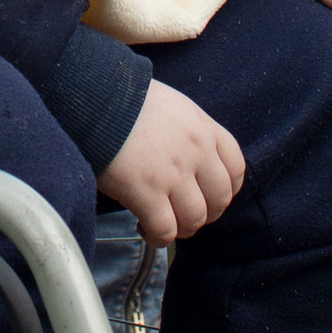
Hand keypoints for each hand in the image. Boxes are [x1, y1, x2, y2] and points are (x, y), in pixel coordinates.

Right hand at [98, 81, 244, 244]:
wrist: (95, 95)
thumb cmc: (125, 99)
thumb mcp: (172, 107)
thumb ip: (187, 132)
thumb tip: (187, 161)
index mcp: (204, 128)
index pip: (236, 168)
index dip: (226, 190)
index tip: (208, 196)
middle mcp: (196, 151)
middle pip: (219, 200)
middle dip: (204, 214)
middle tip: (181, 214)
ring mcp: (173, 173)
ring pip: (194, 220)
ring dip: (180, 228)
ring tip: (159, 221)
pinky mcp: (146, 191)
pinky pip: (165, 230)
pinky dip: (157, 237)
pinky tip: (142, 226)